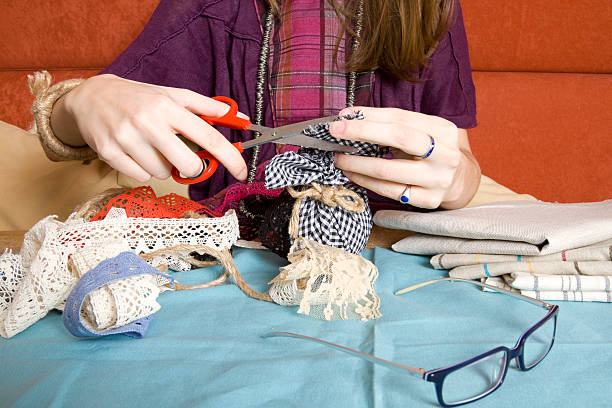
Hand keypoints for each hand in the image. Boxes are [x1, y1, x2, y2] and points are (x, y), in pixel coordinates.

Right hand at [59, 74, 247, 181]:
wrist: (92, 97)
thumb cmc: (140, 98)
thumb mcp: (173, 95)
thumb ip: (208, 107)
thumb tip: (240, 118)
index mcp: (169, 107)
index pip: (209, 137)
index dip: (230, 158)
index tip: (242, 172)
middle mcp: (148, 122)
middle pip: (188, 164)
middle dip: (191, 167)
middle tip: (181, 156)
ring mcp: (127, 138)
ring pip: (163, 173)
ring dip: (163, 166)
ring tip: (151, 147)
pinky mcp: (109, 153)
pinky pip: (141, 177)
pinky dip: (143, 170)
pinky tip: (136, 153)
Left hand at [330, 107, 480, 208]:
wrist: (457, 181)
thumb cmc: (428, 152)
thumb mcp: (419, 132)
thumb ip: (391, 124)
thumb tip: (349, 117)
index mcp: (443, 129)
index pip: (400, 117)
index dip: (370, 115)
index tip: (344, 116)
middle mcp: (445, 154)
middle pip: (399, 137)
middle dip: (362, 132)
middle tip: (335, 132)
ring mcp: (438, 179)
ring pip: (387, 169)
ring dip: (356, 162)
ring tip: (339, 157)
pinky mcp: (428, 200)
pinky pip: (388, 190)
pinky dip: (365, 180)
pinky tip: (352, 173)